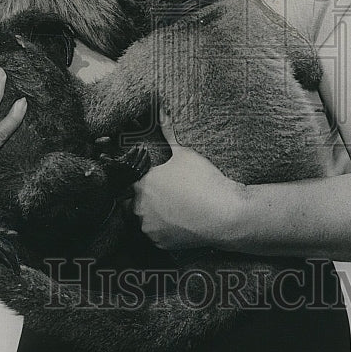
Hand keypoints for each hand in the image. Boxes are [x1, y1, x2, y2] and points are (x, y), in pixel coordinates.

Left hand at [131, 112, 246, 249]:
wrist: (225, 214)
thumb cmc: (204, 181)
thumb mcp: (186, 153)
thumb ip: (169, 130)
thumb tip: (161, 108)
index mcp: (142, 182)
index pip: (125, 179)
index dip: (135, 177)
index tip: (145, 177)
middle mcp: (139, 206)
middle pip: (128, 201)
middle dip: (138, 197)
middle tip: (159, 193)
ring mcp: (148, 227)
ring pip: (139, 220)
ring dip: (147, 214)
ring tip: (168, 207)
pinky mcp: (159, 243)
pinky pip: (153, 235)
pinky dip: (160, 230)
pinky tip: (176, 221)